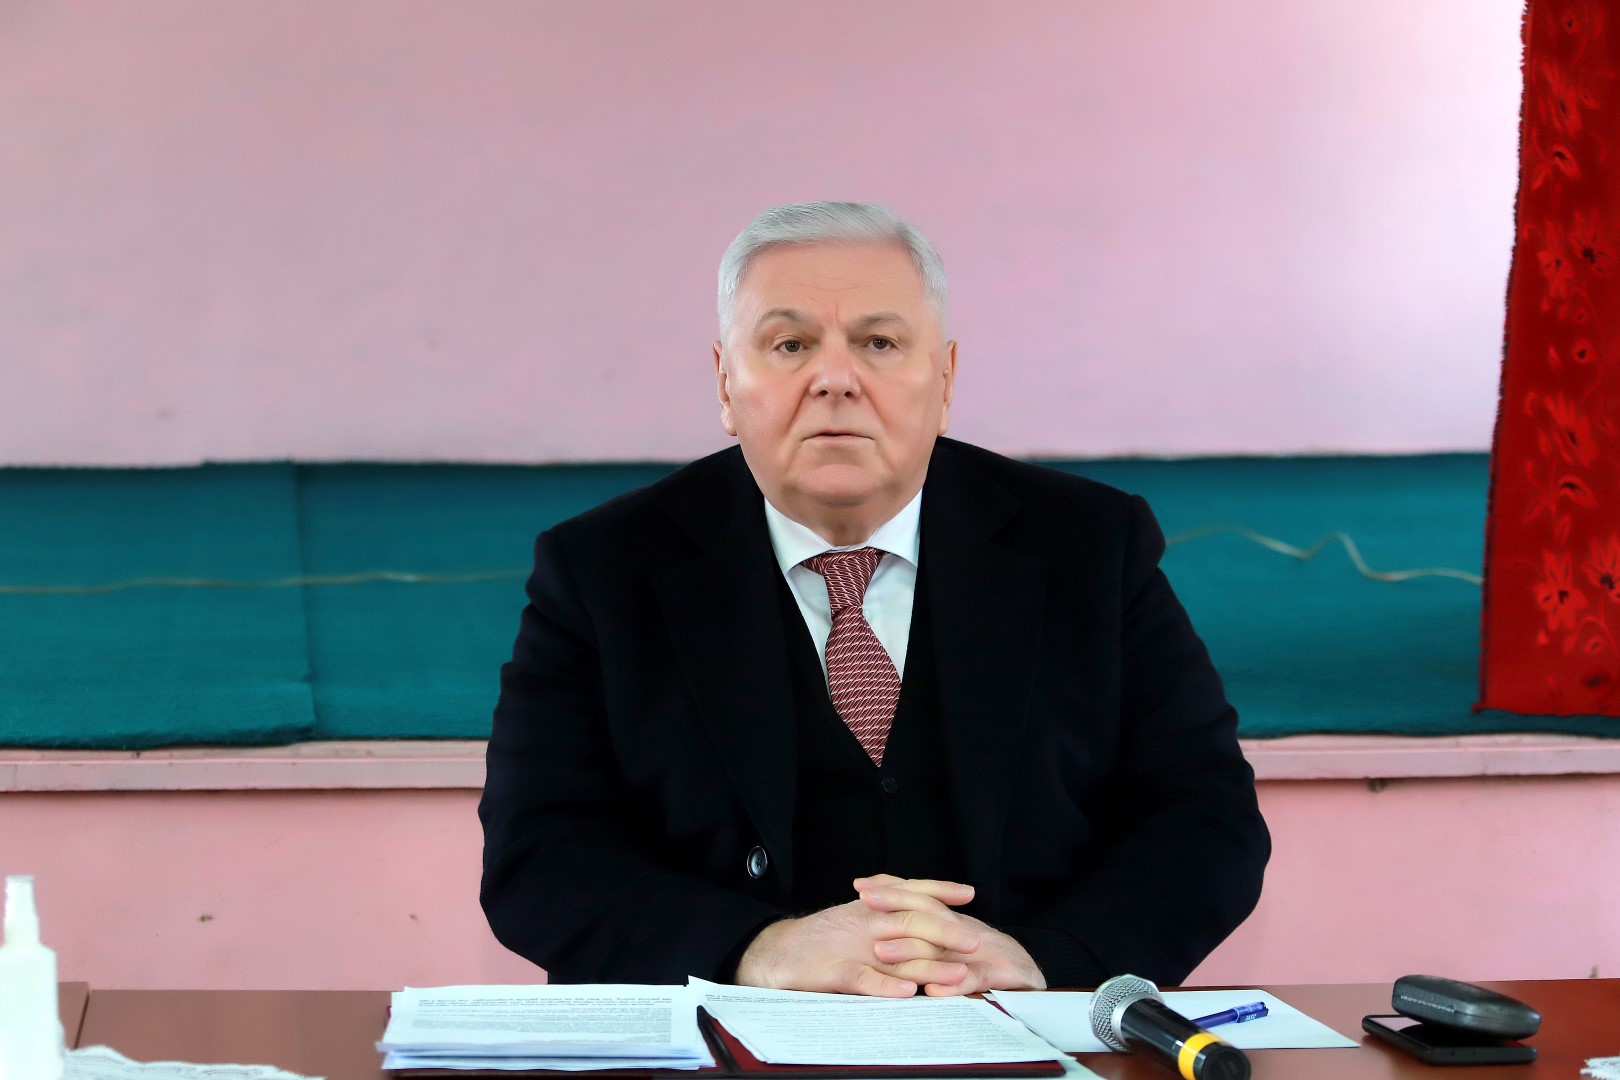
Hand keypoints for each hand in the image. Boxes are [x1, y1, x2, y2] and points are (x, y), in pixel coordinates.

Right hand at [734, 894, 980, 996]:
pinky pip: (865, 979)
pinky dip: (887, 986)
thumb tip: (927, 907)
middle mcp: (866, 922)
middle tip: (973, 941)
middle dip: (945, 930)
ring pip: (896, 953)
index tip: (969, 893)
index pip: (911, 892)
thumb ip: (887, 909)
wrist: (777, 954)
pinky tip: (908, 993)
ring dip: (929, 965)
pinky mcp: (837, 974)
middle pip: (911, 921)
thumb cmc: (823, 939)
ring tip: (957, 973)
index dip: (940, 890)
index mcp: (872, 908)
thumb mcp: (857, 917)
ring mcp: (852, 948)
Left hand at [856, 875, 1046, 996]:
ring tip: (882, 952)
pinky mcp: (1001, 975)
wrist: (1030, 976)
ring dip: (912, 951)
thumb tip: (886, 936)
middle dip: (895, 905)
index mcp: (951, 924)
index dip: (892, 892)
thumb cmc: (985, 963)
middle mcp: (963, 931)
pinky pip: (974, 979)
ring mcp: (982, 951)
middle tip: (864, 903)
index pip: (920, 900)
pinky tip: (932, 991)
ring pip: (942, 949)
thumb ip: (924, 945)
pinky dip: (954, 985)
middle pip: (928, 913)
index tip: (859, 887)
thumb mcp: (950, 951)